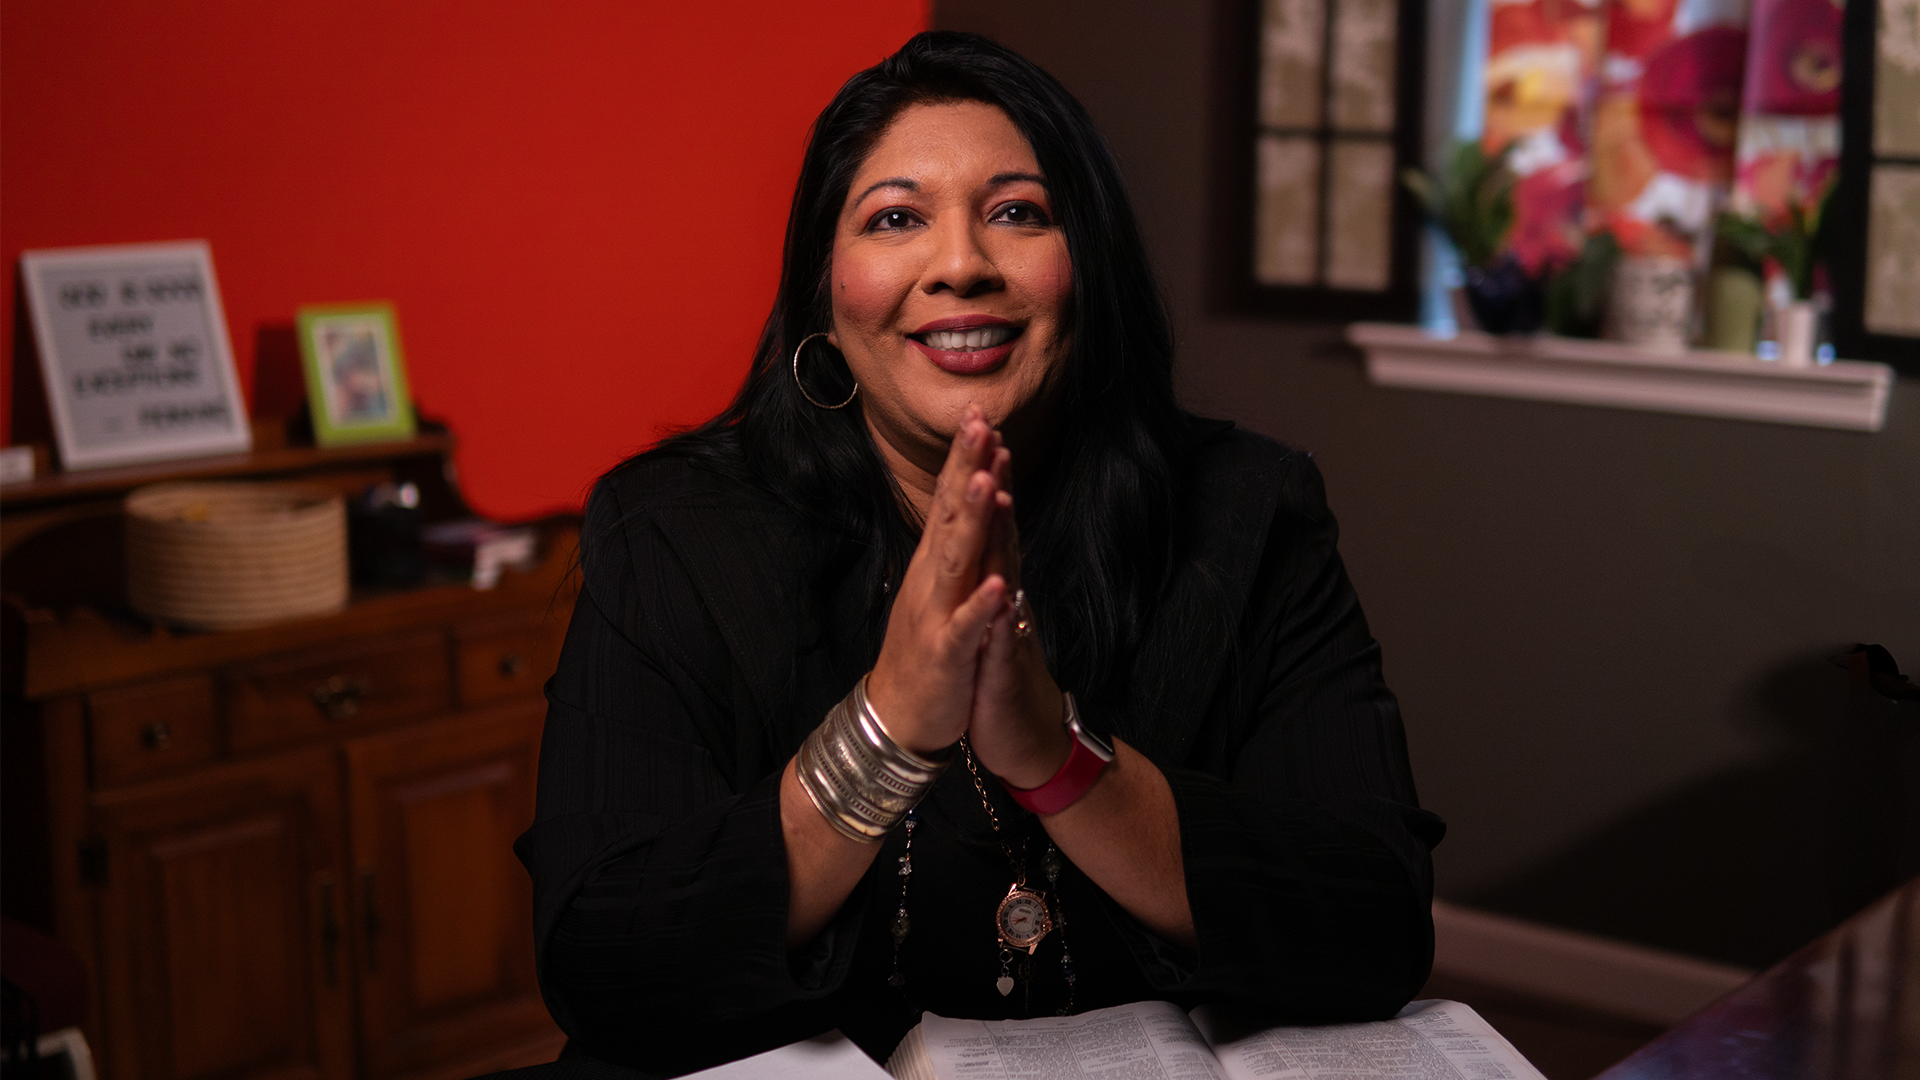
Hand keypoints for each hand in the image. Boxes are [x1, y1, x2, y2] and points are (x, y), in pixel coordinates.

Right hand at [866, 406, 1012, 754]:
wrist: (898, 715)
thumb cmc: (927, 649)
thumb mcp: (941, 589)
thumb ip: (955, 545)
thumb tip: (971, 497)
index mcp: (937, 564)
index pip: (952, 501)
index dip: (967, 459)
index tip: (982, 416)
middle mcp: (934, 579)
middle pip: (952, 515)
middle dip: (968, 468)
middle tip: (981, 423)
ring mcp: (937, 613)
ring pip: (957, 560)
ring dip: (973, 521)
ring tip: (988, 482)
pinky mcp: (945, 653)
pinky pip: (965, 626)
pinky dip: (980, 606)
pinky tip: (996, 585)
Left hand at [965, 444, 1072, 790]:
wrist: (1027, 742)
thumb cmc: (1002, 680)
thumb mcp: (993, 621)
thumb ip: (994, 578)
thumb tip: (992, 538)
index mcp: (997, 588)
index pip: (990, 522)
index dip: (984, 475)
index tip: (979, 428)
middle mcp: (1007, 602)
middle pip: (1001, 533)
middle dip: (994, 482)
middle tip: (990, 430)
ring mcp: (1007, 634)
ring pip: (1004, 576)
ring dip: (1001, 535)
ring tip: (995, 488)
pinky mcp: (1002, 672)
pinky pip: (999, 641)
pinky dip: (997, 615)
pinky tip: (998, 590)